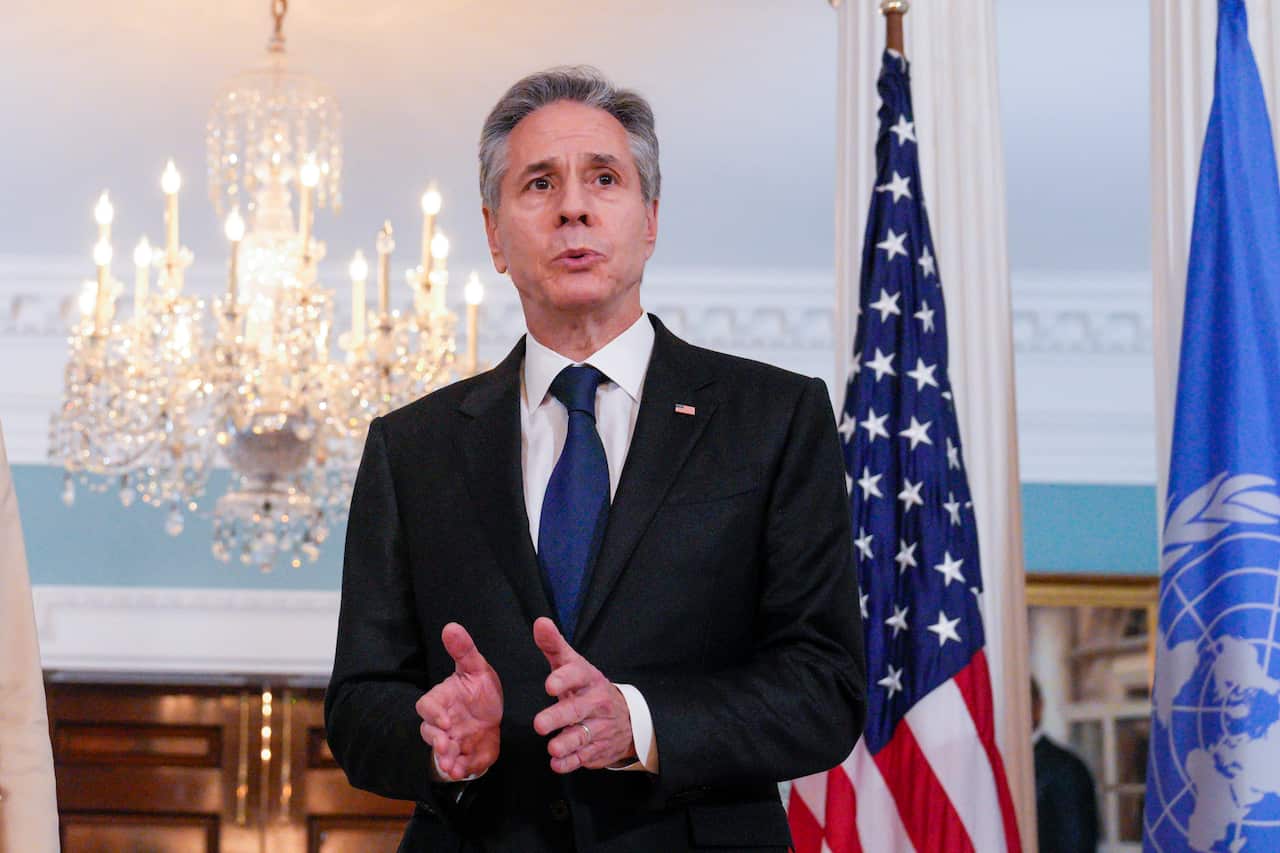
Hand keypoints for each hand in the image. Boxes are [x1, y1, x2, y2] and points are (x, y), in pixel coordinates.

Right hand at [415, 622, 502, 780]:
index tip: (445, 720)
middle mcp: (443, 723)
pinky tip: (464, 772)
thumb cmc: (480, 689)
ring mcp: (452, 741)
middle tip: (446, 747)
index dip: (433, 714)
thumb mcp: (476, 668)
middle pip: (430, 733)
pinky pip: (459, 766)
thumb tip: (451, 626)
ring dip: (445, 760)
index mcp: (442, 700)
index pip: (427, 706)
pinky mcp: (465, 757)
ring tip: (452, 767)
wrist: (498, 715)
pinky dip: (461, 770)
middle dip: (436, 742)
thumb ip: (464, 650)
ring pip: (441, 753)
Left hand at [531, 617, 635, 772]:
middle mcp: (596, 703)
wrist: (626, 718)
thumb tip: (540, 623)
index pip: (577, 675)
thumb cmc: (588, 687)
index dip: (564, 679)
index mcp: (589, 679)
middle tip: (539, 724)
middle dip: (559, 717)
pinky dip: (570, 763)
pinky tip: (557, 763)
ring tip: (552, 748)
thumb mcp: (574, 664)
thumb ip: (554, 645)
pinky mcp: (597, 749)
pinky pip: (583, 758)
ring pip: (581, 736)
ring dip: (566, 743)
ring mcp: (598, 728)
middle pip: (577, 710)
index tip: (549, 684)